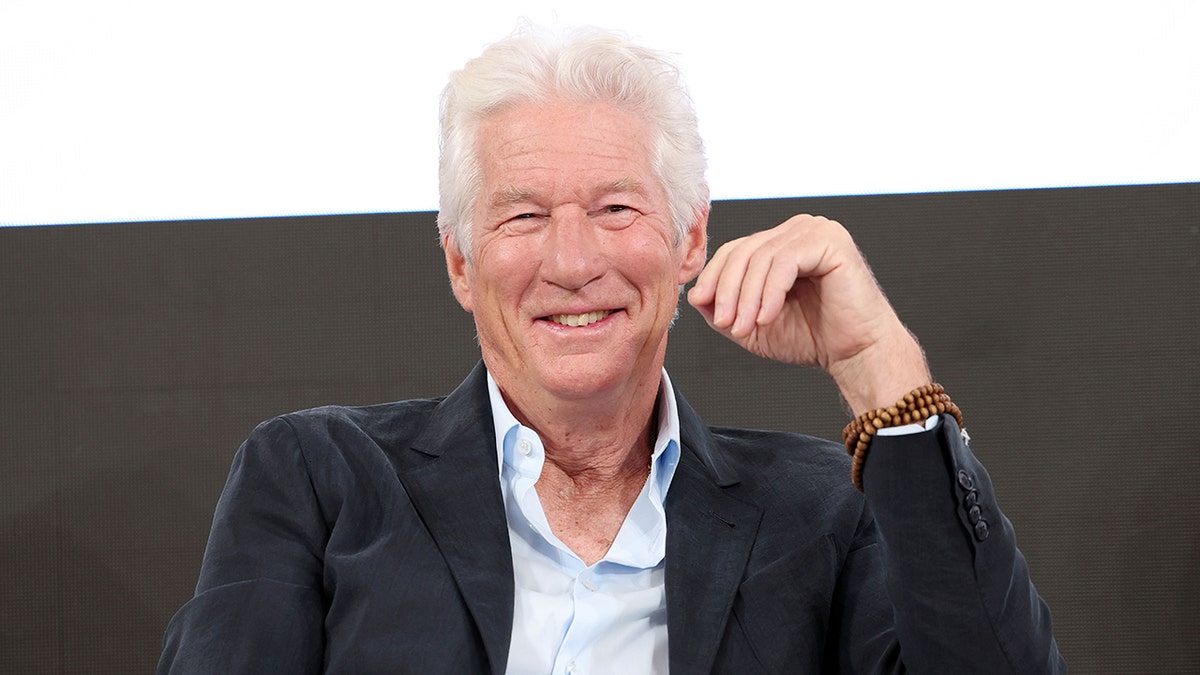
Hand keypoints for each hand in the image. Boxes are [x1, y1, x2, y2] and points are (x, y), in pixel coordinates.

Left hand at [685, 214, 929, 412]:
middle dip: (728, 289)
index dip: (714, 276)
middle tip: (724, 324)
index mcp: (781, 243)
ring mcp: (816, 230)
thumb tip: (694, 293)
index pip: (736, 249)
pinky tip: (766, 318)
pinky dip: (770, 293)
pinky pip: (785, 262)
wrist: (856, 354)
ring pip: (762, 258)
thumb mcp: (753, 324)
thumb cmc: (812, 338)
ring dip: (746, 297)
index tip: (703, 305)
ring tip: (743, 328)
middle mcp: (798, 229)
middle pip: (745, 250)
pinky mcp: (831, 241)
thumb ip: (723, 308)